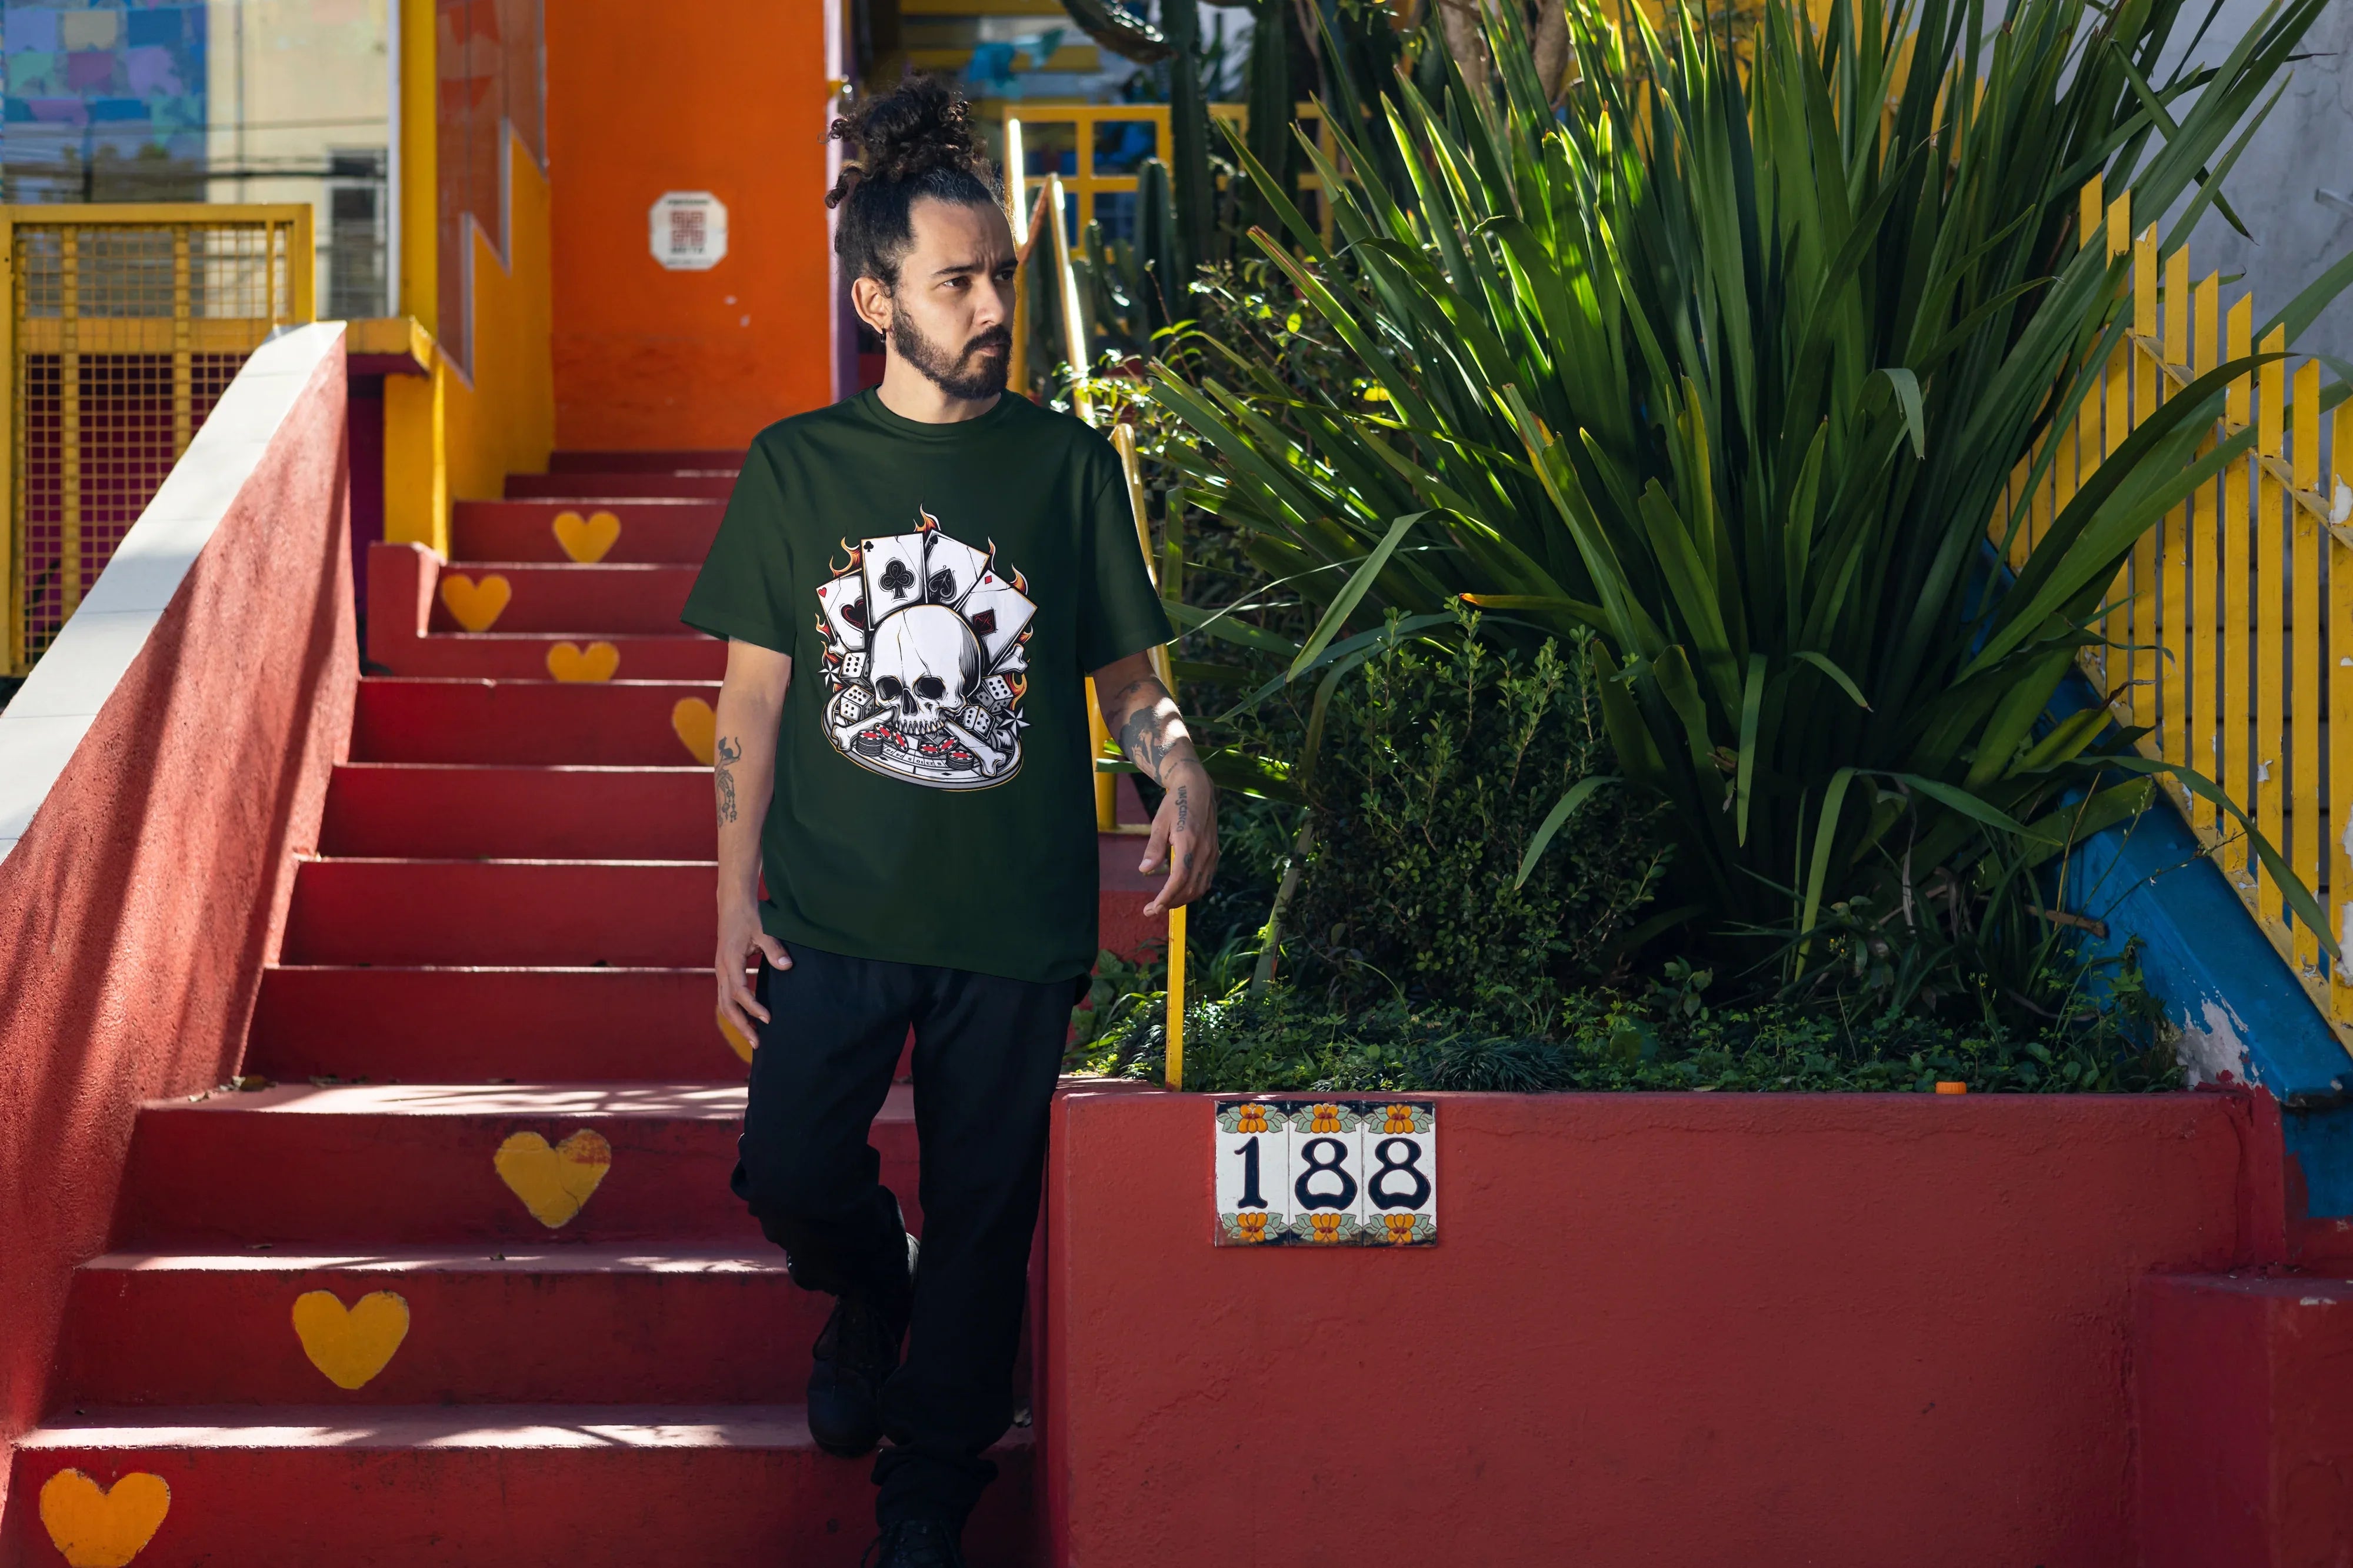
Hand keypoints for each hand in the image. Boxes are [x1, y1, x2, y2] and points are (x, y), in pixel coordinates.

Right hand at [716, 899, 789, 1043]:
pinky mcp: (724, 970)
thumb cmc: (750, 916)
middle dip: (741, 1025)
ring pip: (724, 1003)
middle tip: (757, 1043)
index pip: (739, 992)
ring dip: (737, 1021)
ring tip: (753, 1037)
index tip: (768, 1019)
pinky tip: (748, 1018)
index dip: (753, 1007)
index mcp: (730, 960)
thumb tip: (788, 966)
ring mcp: (721, 970)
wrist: (733, 904)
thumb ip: (775, 949)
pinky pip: (726, 996)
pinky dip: (735, 1010)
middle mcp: (721, 969)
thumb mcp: (764, 930)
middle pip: (727, 1005)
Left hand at [1141, 759, 1218, 916]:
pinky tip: (1180, 892)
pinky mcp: (1215, 854)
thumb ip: (1154, 847)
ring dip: (1182, 900)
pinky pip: (1206, 880)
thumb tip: (1145, 871)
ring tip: (1164, 903)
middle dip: (1171, 903)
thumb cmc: (1175, 804)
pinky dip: (1193, 891)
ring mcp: (1212, 854)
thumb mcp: (1159, 822)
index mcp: (1189, 843)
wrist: (1198, 789)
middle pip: (1190, 888)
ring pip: (1200, 887)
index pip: (1179, 879)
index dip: (1166, 897)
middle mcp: (1204, 851)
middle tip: (1152, 910)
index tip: (1153, 907)